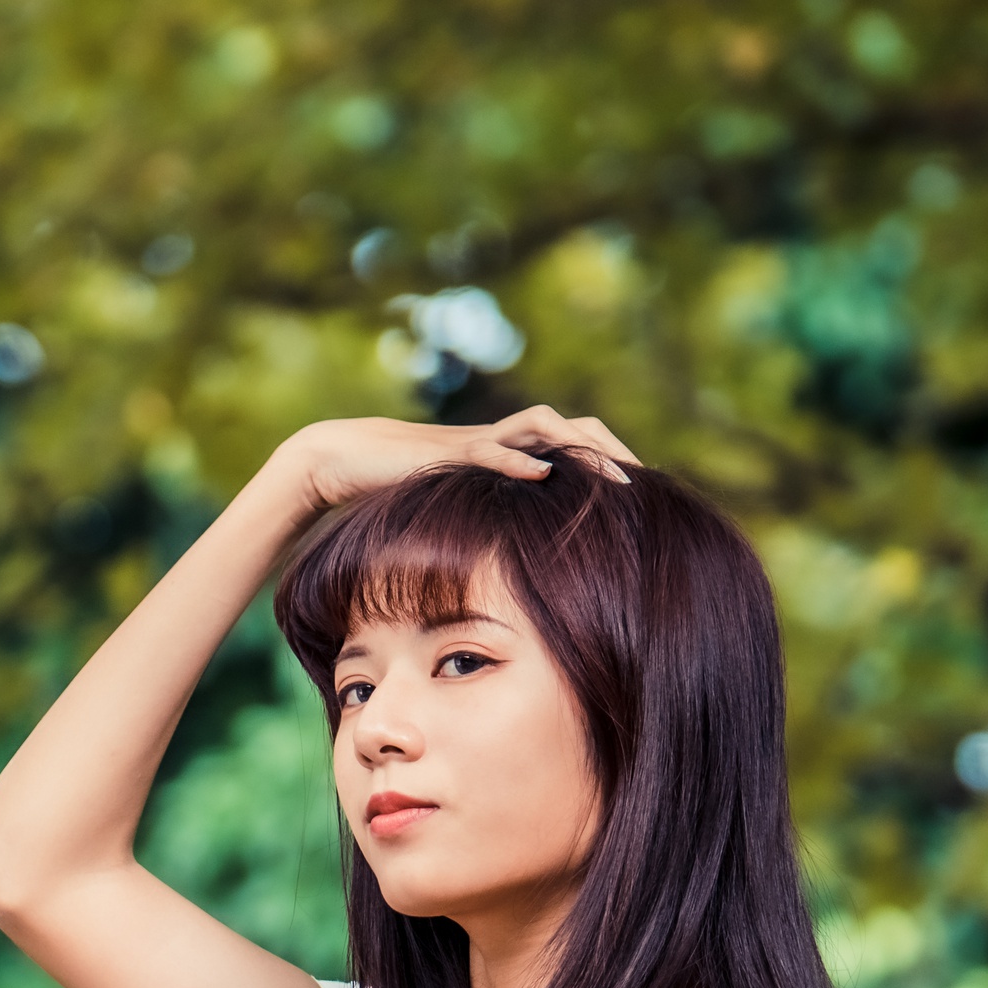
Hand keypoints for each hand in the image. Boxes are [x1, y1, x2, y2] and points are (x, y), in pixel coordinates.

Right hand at [267, 405, 640, 517]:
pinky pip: (490, 449)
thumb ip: (482, 520)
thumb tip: (508, 562)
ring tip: (615, 476)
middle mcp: (500, 439)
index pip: (572, 444)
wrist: (343, 459)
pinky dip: (517, 460)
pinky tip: (543, 475)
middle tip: (644, 483)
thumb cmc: (394, 489)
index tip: (639, 493)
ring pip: (544, 425)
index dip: (608, 461)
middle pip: (574, 426)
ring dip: (583, 448)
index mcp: (506, 452)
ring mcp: (477, 440)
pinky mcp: (448, 451)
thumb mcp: (451, 509)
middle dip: (612, 450)